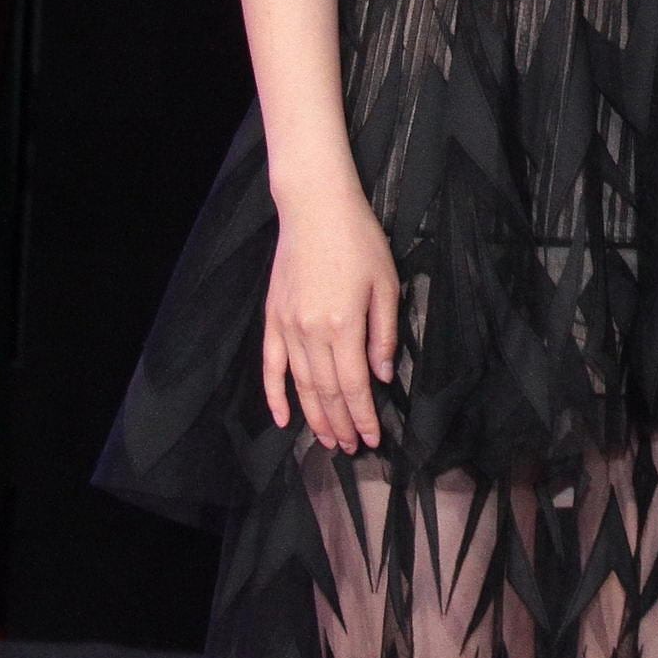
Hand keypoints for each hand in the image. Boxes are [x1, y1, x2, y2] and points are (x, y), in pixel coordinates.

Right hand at [263, 184, 398, 452]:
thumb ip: (384, 333)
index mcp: (344, 325)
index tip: (373, 438)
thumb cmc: (359, 241)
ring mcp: (287, 327)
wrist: (315, 209)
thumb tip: (382, 375)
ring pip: (300, 385)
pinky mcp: (272, 318)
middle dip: (341, 424)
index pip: (354, 385)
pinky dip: (275, 395)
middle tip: (352, 448)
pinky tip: (283, 418)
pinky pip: (271, 366)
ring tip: (328, 441)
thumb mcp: (386, 283)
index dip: (363, 416)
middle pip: (326, 392)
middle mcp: (311, 333)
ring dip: (314, 417)